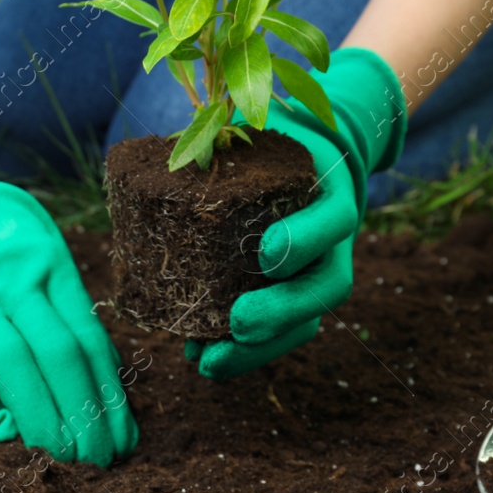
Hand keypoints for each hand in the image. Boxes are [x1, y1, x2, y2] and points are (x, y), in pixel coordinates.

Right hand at [0, 104, 137, 464]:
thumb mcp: (33, 247)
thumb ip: (58, 306)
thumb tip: (96, 374)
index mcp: (49, 263)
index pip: (89, 340)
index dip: (109, 396)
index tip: (123, 438)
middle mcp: (15, 277)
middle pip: (60, 356)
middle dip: (85, 415)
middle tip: (97, 460)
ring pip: (16, 364)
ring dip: (41, 418)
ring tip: (60, 455)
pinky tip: (1, 428)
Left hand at [186, 48, 406, 378]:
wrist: (304, 155)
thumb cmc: (268, 140)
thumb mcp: (257, 129)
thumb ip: (222, 141)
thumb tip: (158, 164)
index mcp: (329, 192)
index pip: (333, 220)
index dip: (306, 240)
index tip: (266, 253)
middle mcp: (333, 242)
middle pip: (325, 287)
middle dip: (281, 312)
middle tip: (238, 324)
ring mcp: (317, 272)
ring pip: (305, 322)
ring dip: (259, 349)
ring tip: (210, 362)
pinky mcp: (293, 294)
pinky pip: (279, 332)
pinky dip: (243, 352)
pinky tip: (202, 358)